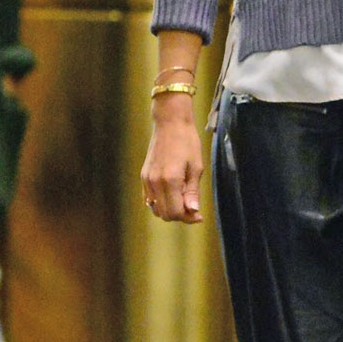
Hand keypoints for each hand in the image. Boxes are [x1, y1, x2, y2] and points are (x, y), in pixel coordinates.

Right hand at [141, 101, 203, 221]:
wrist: (170, 123)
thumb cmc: (187, 142)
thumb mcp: (196, 167)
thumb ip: (192, 191)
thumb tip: (193, 211)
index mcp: (170, 180)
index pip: (175, 212)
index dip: (188, 218)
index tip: (199, 216)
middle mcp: (155, 182)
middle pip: (164, 214)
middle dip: (180, 216)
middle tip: (193, 209)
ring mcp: (147, 179)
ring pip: (156, 208)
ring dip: (170, 209)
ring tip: (184, 200)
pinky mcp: (143, 176)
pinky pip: (150, 199)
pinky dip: (161, 202)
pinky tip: (173, 194)